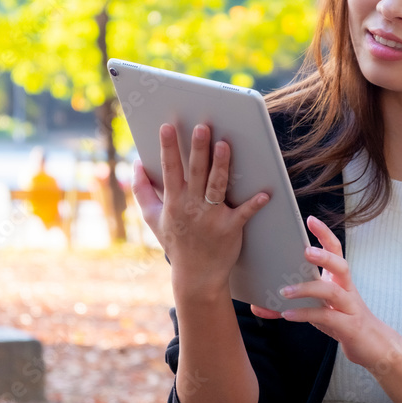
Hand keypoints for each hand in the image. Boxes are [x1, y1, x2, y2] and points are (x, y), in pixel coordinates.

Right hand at [131, 123, 269, 298]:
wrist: (196, 276)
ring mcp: (212, 218)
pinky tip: (265, 193)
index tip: (167, 127)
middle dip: (198, 149)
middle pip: (195, 173)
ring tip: (225, 145)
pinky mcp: (231, 228)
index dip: (168, 148)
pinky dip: (254, 204)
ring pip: (217, 186)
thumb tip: (136, 164)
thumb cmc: (175, 241)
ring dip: (221, 166)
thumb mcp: (152, 218)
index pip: (170, 170)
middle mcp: (192, 207)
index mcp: (173, 202)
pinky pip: (244, 213)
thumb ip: (142, 190)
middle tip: (202, 127)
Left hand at [258, 215, 389, 368]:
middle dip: (324, 256)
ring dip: (308, 289)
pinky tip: (288, 315)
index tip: (310, 219)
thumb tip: (257, 305)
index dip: (324, 234)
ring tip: (284, 291)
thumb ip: (290, 305)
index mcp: (339, 279)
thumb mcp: (317, 309)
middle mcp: (347, 288)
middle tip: (306, 251)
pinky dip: (306, 314)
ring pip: (333, 292)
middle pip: (341, 265)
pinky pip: (327, 317)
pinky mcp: (348, 326)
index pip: (335, 250)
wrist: (371, 346)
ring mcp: (350, 307)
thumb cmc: (342, 320)